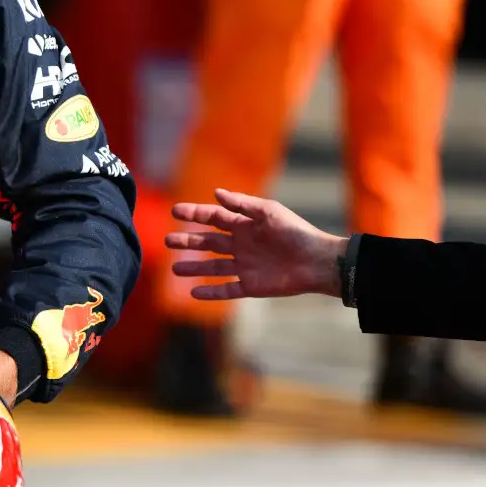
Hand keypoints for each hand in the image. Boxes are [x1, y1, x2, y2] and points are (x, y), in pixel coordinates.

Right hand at [166, 189, 348, 300]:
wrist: (318, 261)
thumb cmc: (296, 232)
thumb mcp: (269, 212)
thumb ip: (242, 205)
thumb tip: (215, 193)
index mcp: (245, 225)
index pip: (214, 217)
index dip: (194, 214)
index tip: (174, 211)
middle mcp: (242, 245)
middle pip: (208, 242)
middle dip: (188, 241)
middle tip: (167, 241)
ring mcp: (245, 266)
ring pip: (213, 267)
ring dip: (194, 267)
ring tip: (174, 269)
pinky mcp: (252, 286)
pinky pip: (227, 289)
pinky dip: (211, 292)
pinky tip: (194, 293)